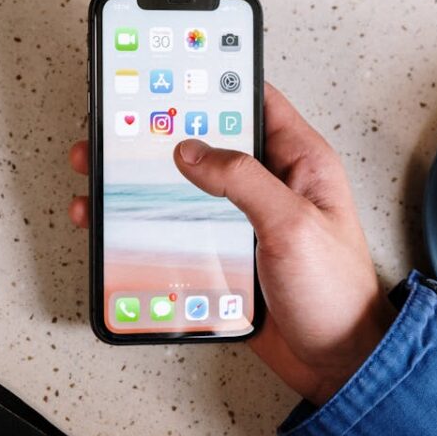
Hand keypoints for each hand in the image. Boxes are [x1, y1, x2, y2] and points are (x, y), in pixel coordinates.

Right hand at [68, 84, 393, 405]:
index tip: (171, 72)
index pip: (253, 102)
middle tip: (117, 125)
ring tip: (100, 172)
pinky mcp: (224, 254)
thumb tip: (192, 150)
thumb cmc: (336, 294)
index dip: (214, 81)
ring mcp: (243, 220)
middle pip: (206, 143)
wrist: (336, 363)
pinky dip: (146, 224)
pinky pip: (179, 228)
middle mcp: (268, 185)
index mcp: (298, 162)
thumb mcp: (293, 225)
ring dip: (143, 180)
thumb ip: (244, 181)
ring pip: (184, 186)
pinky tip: (117, 225)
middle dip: (161, 133)